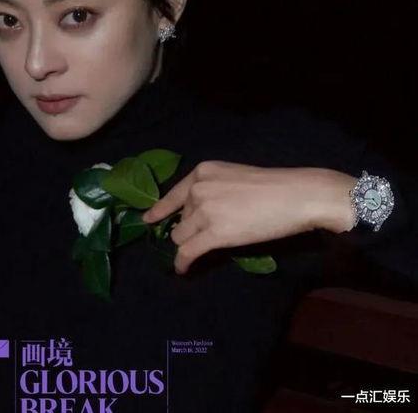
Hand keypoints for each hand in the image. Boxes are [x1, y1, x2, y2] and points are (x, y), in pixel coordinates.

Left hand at [143, 161, 356, 273]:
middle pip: (180, 218)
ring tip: (197, 252)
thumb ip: (214, 190)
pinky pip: (187, 252)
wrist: (294, 195)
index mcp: (203, 172)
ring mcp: (203, 211)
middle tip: (205, 237)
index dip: (159, 210)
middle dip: (188, 229)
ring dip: (188, 244)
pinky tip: (183, 270)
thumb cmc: (272, 186)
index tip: (148, 219)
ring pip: (181, 236)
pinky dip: (182, 263)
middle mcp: (198, 189)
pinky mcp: (212, 233)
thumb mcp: (234, 178)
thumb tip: (201, 215)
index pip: (174, 194)